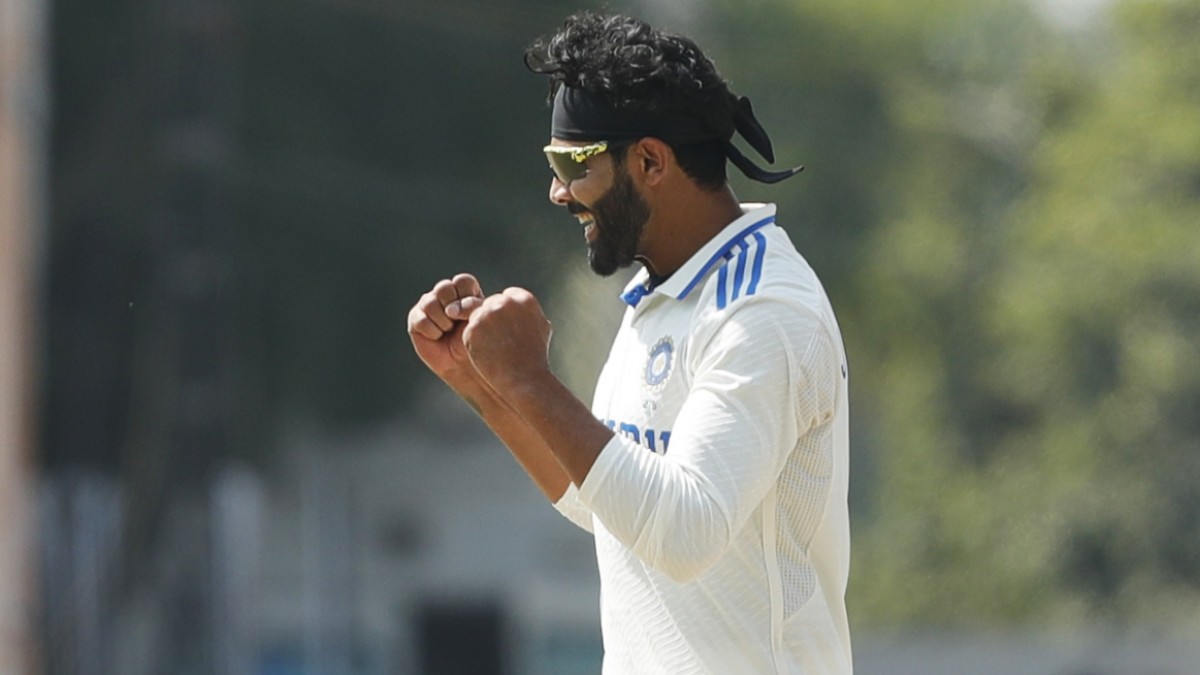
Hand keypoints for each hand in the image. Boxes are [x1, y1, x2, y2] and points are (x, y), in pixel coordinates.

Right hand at [407, 273, 486, 389]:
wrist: (464, 365)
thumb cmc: (476, 342)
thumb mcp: (480, 321)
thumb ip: (472, 306)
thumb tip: (451, 309)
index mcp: (465, 291)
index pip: (462, 281)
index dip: (466, 298)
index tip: (471, 314)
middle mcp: (446, 294)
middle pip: (444, 287)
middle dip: (453, 309)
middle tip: (457, 323)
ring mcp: (429, 304)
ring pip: (430, 302)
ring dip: (443, 322)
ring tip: (448, 331)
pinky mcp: (415, 318)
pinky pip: (420, 319)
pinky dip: (432, 331)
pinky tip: (437, 337)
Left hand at [462, 288, 553, 394]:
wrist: (524, 379)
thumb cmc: (534, 357)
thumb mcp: (540, 327)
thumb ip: (529, 311)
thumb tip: (518, 301)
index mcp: (524, 299)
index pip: (507, 296)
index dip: (507, 315)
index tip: (512, 331)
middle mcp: (505, 302)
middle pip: (490, 305)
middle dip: (493, 321)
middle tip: (503, 342)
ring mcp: (487, 314)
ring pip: (477, 316)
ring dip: (483, 331)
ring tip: (497, 349)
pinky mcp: (472, 327)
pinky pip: (469, 330)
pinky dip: (475, 342)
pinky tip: (488, 354)